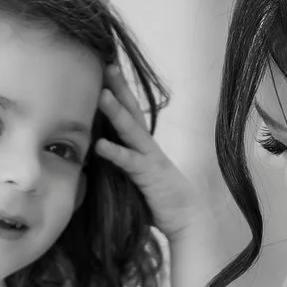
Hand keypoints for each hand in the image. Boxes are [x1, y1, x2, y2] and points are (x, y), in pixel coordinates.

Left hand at [96, 64, 206, 239]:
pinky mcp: (150, 177)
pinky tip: (99, 145)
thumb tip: (97, 161)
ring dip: (116, 112)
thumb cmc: (160, 202)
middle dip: (120, 88)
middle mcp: (148, 148)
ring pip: (131, 130)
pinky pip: (130, 162)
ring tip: (101, 94)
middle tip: (106, 64)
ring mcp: (150, 160)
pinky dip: (115, 153)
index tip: (106, 73)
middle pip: (133, 111)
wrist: (188, 221)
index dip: (120, 93)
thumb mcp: (137, 180)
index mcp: (145, 147)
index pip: (131, 114)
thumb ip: (121, 167)